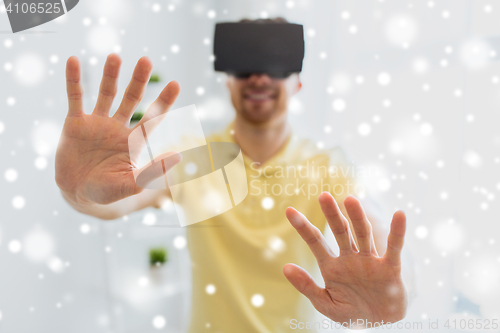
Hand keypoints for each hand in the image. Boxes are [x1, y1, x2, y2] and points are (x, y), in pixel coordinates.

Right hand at [56, 53, 180, 205]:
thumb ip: (152, 171)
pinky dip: (74, 80)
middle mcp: (118, 128)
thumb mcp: (130, 184)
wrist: (77, 195)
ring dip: (110, 76)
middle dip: (138, 81)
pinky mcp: (75, 123)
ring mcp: (97, 123)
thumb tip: (179, 155)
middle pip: (131, 99)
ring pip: (106, 94)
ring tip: (115, 57)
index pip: (152, 118)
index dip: (163, 102)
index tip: (176, 83)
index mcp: (133, 142)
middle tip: (146, 60)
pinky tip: (73, 61)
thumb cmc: (108, 192)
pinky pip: (75, 98)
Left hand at [284, 192, 407, 328]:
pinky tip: (399, 215)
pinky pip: (394, 248)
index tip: (289, 211)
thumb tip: (285, 267)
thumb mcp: (324, 303)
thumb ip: (306, 286)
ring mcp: (369, 261)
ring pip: (362, 234)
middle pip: (340, 231)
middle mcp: (350, 258)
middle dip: (332, 214)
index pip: (315, 241)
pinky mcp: (389, 268)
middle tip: (323, 196)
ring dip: (357, 217)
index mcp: (331, 265)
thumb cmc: (350, 312)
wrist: (378, 325)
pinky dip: (397, 232)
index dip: (303, 226)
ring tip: (350, 199)